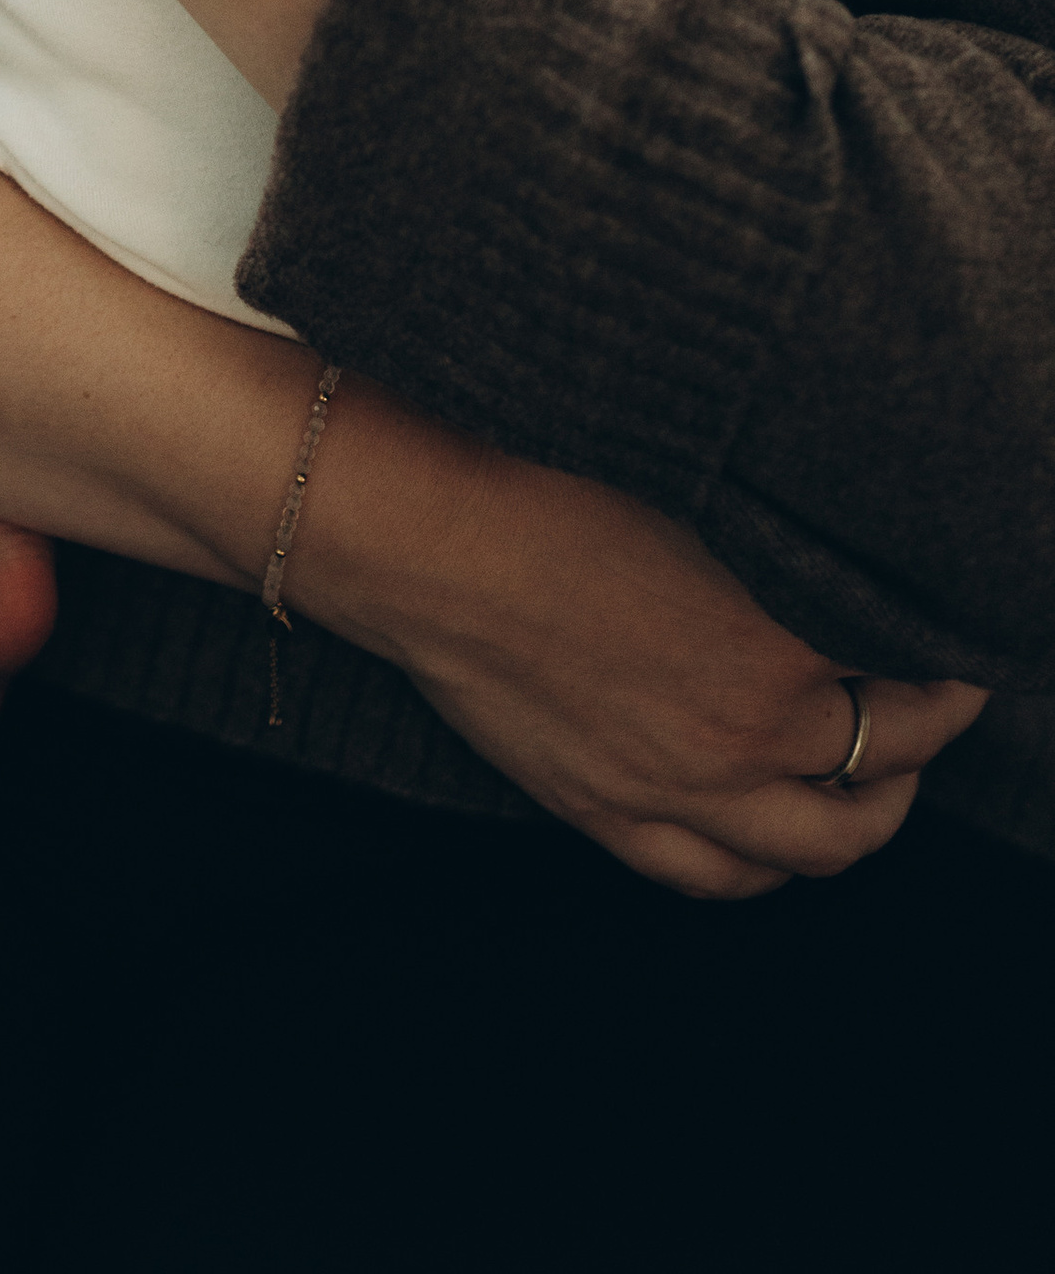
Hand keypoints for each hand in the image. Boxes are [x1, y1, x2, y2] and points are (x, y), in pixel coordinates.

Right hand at [299, 379, 988, 898]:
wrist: (443, 558)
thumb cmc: (563, 526)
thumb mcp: (701, 555)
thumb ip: (767, 626)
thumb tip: (809, 655)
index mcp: (762, 688)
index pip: (889, 729)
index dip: (937, 714)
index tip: (957, 692)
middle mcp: (721, 766)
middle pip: (850, 827)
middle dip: (897, 792)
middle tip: (907, 752)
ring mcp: (654, 803)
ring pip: (777, 869)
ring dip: (825, 841)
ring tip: (835, 803)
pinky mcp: (595, 815)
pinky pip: (693, 874)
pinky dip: (742, 865)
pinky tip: (745, 832)